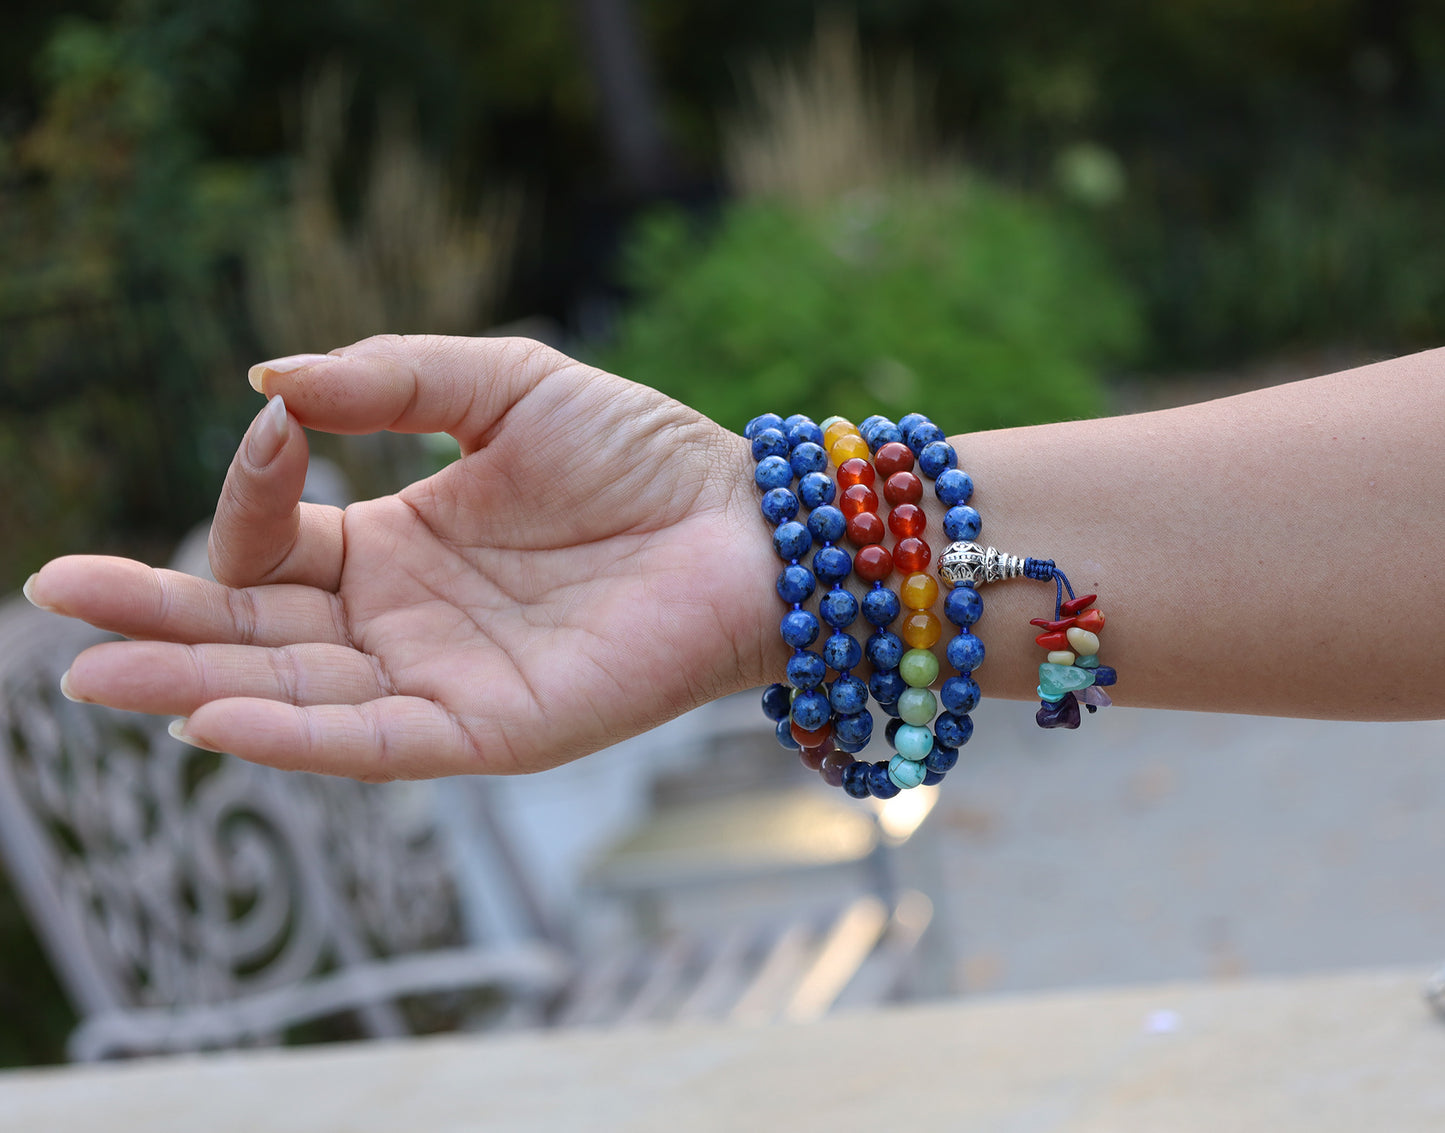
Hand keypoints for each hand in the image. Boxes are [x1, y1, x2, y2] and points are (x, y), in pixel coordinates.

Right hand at [28, 336, 775, 779]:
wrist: (749, 525)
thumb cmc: (642, 457)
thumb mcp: (506, 384)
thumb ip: (390, 381)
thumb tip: (264, 386)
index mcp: (398, 547)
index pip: (278, 537)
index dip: (256, 490)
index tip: (277, 431)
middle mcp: (402, 623)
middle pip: (255, 628)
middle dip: (157, 617)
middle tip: (55, 601)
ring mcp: (440, 681)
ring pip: (295, 692)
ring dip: (196, 682)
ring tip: (96, 669)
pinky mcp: (490, 731)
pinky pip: (376, 743)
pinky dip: (297, 737)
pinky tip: (216, 716)